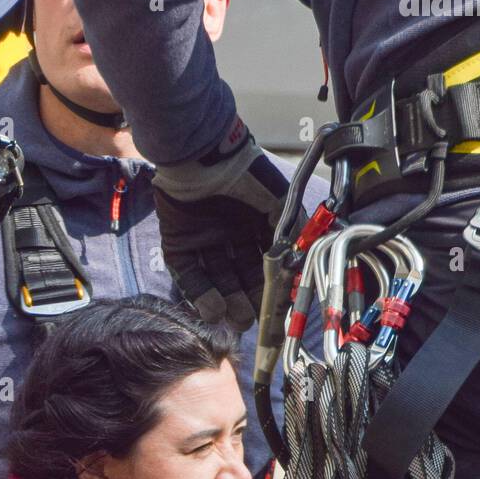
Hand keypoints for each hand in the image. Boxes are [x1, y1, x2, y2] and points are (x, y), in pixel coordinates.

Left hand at [153, 115, 288, 330]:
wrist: (203, 157)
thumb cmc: (245, 175)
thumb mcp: (279, 201)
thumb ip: (292, 229)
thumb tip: (302, 259)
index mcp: (253, 224)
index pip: (263, 263)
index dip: (268, 286)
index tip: (274, 308)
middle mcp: (229, 235)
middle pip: (239, 275)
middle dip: (247, 299)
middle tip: (253, 321)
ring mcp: (202, 239)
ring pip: (216, 279)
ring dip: (226, 301)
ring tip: (235, 320)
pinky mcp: (177, 243)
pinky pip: (188, 274)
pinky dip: (200, 294)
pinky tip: (213, 311)